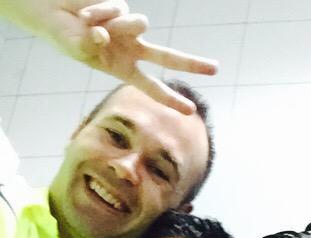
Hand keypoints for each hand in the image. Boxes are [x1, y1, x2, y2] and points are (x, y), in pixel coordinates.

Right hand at [6, 1, 216, 113]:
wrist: (51, 11)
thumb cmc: (64, 35)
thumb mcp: (78, 47)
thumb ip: (93, 44)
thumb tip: (108, 33)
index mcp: (124, 68)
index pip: (152, 86)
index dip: (170, 99)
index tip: (190, 111)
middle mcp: (131, 48)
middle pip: (168, 56)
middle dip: (192, 63)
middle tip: (216, 69)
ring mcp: (128, 26)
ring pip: (140, 23)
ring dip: (117, 24)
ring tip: (89, 24)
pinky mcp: (121, 5)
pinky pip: (118, 8)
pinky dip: (99, 11)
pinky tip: (84, 13)